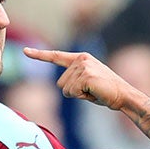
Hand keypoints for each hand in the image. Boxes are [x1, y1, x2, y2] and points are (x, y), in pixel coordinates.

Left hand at [23, 47, 138, 111]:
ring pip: (66, 89)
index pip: (56, 56)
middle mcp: (81, 59)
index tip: (25, 51)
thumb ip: (74, 80)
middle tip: (91, 91)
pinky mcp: (86, 76)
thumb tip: (63, 87)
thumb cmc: (106, 92)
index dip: (39, 55)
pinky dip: (82, 97)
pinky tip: (94, 93)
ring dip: (79, 95)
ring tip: (94, 92)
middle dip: (73, 92)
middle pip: (61, 83)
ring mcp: (83, 66)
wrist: (124, 95)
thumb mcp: (87, 83)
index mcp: (81, 58)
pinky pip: (72, 93)